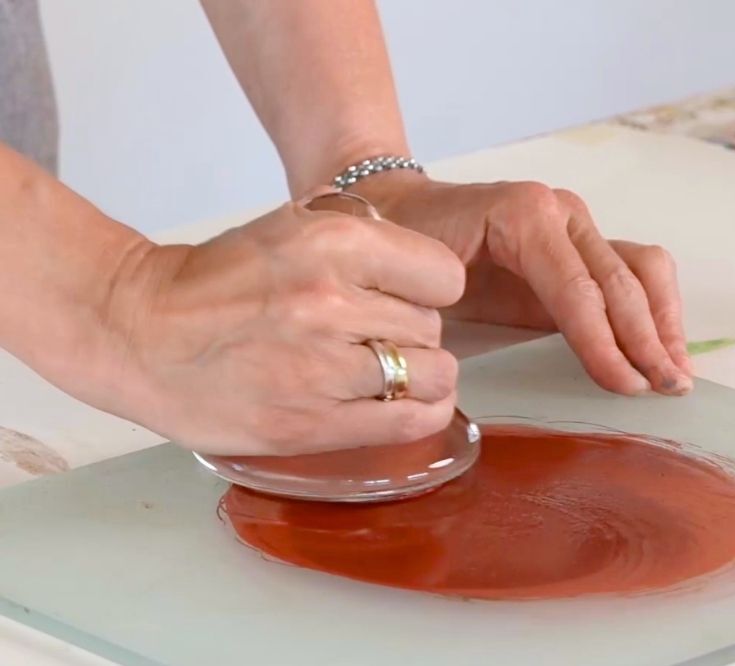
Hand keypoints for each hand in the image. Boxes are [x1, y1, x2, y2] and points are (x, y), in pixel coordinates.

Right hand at [96, 203, 464, 455]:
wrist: (143, 335)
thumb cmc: (219, 281)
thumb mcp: (292, 225)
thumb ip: (360, 236)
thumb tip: (418, 266)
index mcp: (333, 244)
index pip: (443, 274)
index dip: (430, 285)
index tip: (410, 293)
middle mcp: (333, 304)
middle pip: (431, 325)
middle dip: (412, 329)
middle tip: (374, 333)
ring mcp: (324, 370)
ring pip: (431, 373)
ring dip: (418, 372)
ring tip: (387, 369)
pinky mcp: (313, 426)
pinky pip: (411, 421)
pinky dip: (424, 411)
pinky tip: (410, 401)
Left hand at [355, 174, 692, 395]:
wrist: (407, 206)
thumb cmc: (410, 244)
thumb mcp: (428, 280)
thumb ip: (467, 312)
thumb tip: (505, 369)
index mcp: (523, 215)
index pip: (576, 289)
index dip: (604, 342)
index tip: (627, 387)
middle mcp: (562, 212)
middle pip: (619, 282)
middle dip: (646, 340)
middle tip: (666, 390)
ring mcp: (579, 225)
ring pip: (643, 269)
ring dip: (664, 324)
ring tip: (675, 374)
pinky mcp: (585, 246)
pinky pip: (635, 272)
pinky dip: (656, 311)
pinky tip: (663, 351)